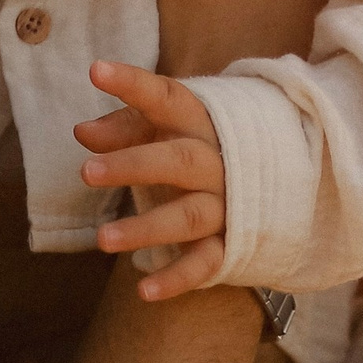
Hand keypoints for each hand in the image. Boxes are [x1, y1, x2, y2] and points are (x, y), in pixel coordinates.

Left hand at [76, 62, 226, 299]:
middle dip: (133, 165)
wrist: (279, 186)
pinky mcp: (231, 244)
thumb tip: (82, 133)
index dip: (133, 84)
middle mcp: (218, 161)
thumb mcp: (167, 130)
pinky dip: (177, 279)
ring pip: (188, 215)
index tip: (96, 70)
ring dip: (146, 228)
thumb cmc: (200, 150)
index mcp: (202, 122)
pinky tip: (144, 292)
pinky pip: (205, 263)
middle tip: (86, 173)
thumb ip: (125, 128)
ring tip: (102, 239)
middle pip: (178, 160)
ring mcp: (228, 205)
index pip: (167, 97)